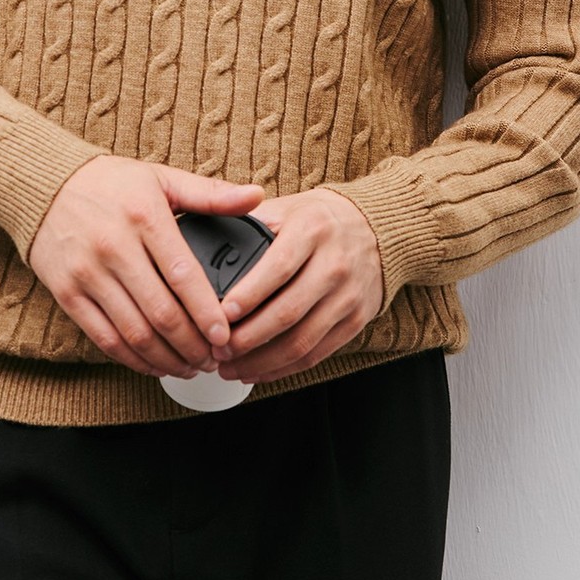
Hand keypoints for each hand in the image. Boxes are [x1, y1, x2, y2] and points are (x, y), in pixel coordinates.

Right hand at [25, 156, 265, 378]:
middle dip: (193, 345)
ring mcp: (87, 274)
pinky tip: (156, 364)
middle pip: (161, 313)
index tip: (227, 337)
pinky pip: (105, 338)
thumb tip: (257, 197)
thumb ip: (210, 194)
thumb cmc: (110, 183)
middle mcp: (114, 247)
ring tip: (192, 367)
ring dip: (168, 358)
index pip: (183, 275)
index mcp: (144, 217)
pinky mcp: (67, 294)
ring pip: (134, 332)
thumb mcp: (161, 178)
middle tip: (215, 359)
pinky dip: (133, 359)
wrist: (42, 184)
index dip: (208, 313)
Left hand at [210, 187, 384, 383]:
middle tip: (216, 349)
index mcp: (312, 231)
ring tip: (229, 367)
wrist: (377, 229)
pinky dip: (283, 369)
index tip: (221, 313)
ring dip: (260, 361)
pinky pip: (317, 354)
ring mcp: (348, 297)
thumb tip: (202, 245)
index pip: (277, 268)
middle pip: (287, 312)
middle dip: (247, 338)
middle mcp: (334, 264)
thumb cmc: (319, 221)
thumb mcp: (287, 208)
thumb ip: (249, 224)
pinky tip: (257, 371)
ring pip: (301, 341)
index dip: (248, 295)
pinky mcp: (356, 321)